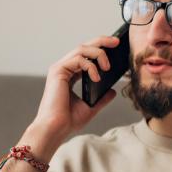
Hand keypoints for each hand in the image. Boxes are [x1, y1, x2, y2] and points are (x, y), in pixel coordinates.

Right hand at [22, 36, 120, 152]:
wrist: (56, 129)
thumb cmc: (68, 121)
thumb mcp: (90, 107)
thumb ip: (101, 98)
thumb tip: (113, 91)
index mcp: (69, 76)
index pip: (85, 56)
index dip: (100, 50)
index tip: (115, 48)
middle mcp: (63, 70)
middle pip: (83, 47)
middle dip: (101, 41)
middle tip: (116, 42)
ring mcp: (60, 69)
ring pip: (81, 49)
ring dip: (98, 53)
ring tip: (108, 66)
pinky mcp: (58, 71)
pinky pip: (78, 59)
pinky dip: (90, 66)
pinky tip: (97, 78)